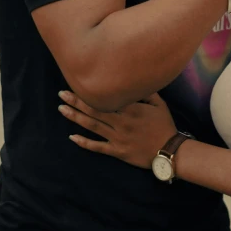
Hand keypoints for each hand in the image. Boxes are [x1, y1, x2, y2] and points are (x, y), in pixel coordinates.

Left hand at [57, 91, 176, 168]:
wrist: (169, 151)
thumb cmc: (164, 125)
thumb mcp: (160, 104)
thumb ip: (147, 91)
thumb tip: (135, 79)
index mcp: (131, 109)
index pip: (107, 97)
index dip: (91, 91)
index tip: (79, 82)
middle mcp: (121, 122)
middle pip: (94, 110)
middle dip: (77, 101)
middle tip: (61, 94)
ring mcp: (118, 138)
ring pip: (92, 126)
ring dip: (76, 117)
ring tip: (62, 109)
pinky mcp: (117, 151)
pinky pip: (97, 147)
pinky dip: (84, 142)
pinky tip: (72, 137)